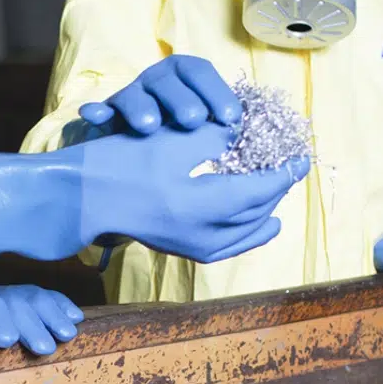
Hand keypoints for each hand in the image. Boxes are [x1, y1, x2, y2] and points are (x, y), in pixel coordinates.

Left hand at [0, 282, 83, 354]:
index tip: (8, 340)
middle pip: (8, 299)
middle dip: (28, 322)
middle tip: (44, 348)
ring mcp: (0, 292)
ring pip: (28, 294)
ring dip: (50, 313)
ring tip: (68, 334)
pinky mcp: (17, 299)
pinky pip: (42, 296)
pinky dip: (60, 305)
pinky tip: (76, 318)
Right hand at [78, 55, 240, 134]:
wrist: (135, 145)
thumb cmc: (179, 134)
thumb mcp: (204, 126)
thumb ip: (221, 124)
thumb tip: (246, 131)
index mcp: (184, 78)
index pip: (200, 73)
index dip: (217, 92)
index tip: (231, 118)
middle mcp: (157, 81)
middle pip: (168, 81)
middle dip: (182, 99)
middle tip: (193, 121)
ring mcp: (130, 96)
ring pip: (134, 94)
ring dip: (142, 107)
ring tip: (149, 127)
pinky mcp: (106, 114)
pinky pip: (99, 110)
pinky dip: (97, 112)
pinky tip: (94, 117)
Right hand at [79, 122, 307, 262]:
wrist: (80, 198)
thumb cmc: (121, 162)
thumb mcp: (171, 141)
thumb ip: (213, 138)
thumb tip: (243, 133)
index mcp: (205, 206)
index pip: (261, 189)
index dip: (284, 171)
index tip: (302, 155)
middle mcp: (205, 235)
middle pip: (257, 212)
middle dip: (277, 189)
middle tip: (289, 167)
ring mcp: (193, 247)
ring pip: (246, 233)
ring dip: (265, 212)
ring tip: (279, 196)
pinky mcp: (182, 250)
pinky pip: (230, 245)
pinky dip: (248, 233)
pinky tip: (257, 225)